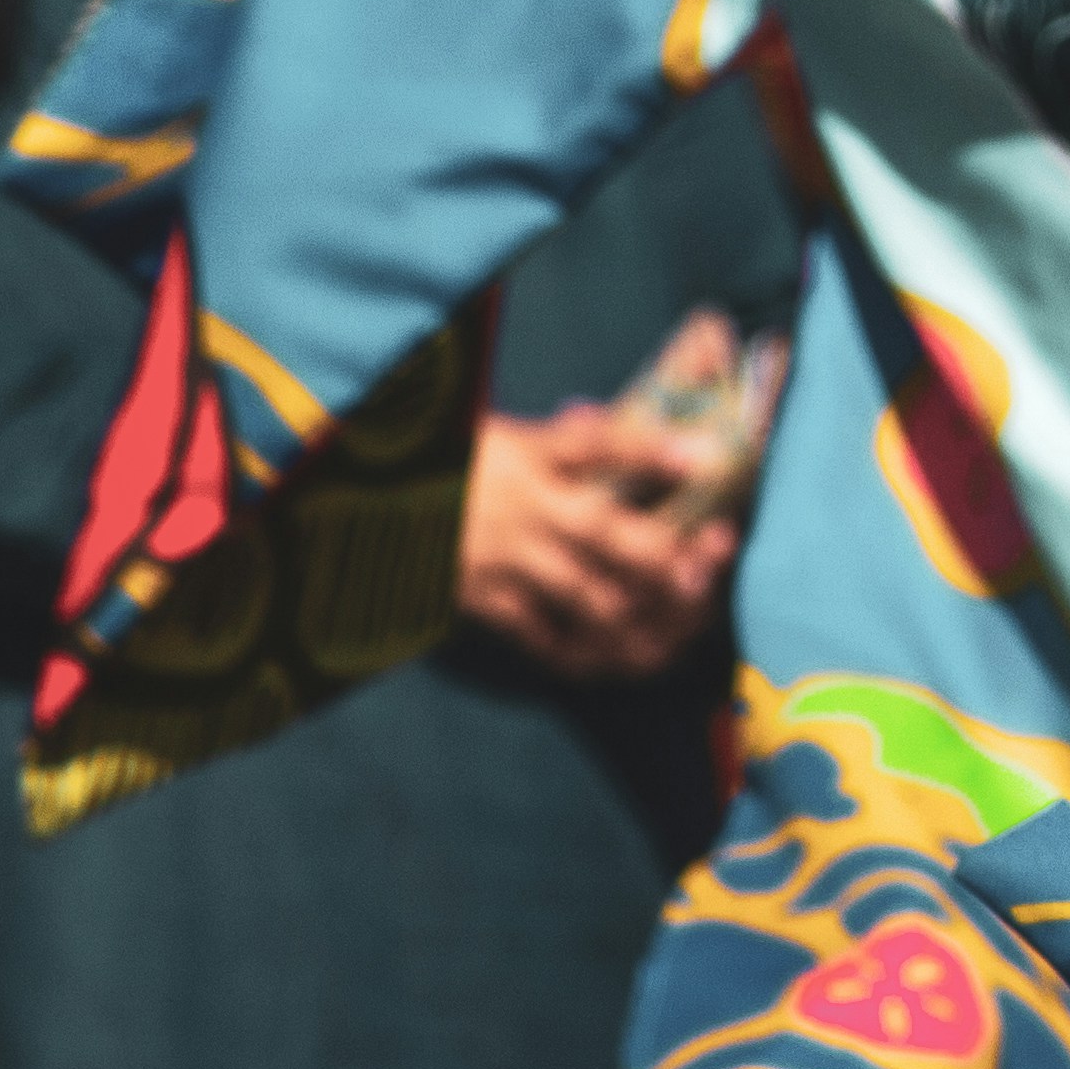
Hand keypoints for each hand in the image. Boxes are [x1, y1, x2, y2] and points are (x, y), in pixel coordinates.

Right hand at [458, 403, 744, 680]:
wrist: (363, 504)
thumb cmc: (447, 462)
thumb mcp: (501, 431)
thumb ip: (560, 434)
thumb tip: (601, 414)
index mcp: (528, 453)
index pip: (593, 444)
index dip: (648, 450)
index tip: (701, 457)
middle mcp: (522, 506)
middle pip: (602, 532)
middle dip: (661, 553)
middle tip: (706, 565)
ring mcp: (504, 558)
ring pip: (586, 594)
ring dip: (642, 609)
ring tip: (683, 617)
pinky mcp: (483, 600)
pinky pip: (543, 636)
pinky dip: (588, 651)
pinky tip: (624, 654)